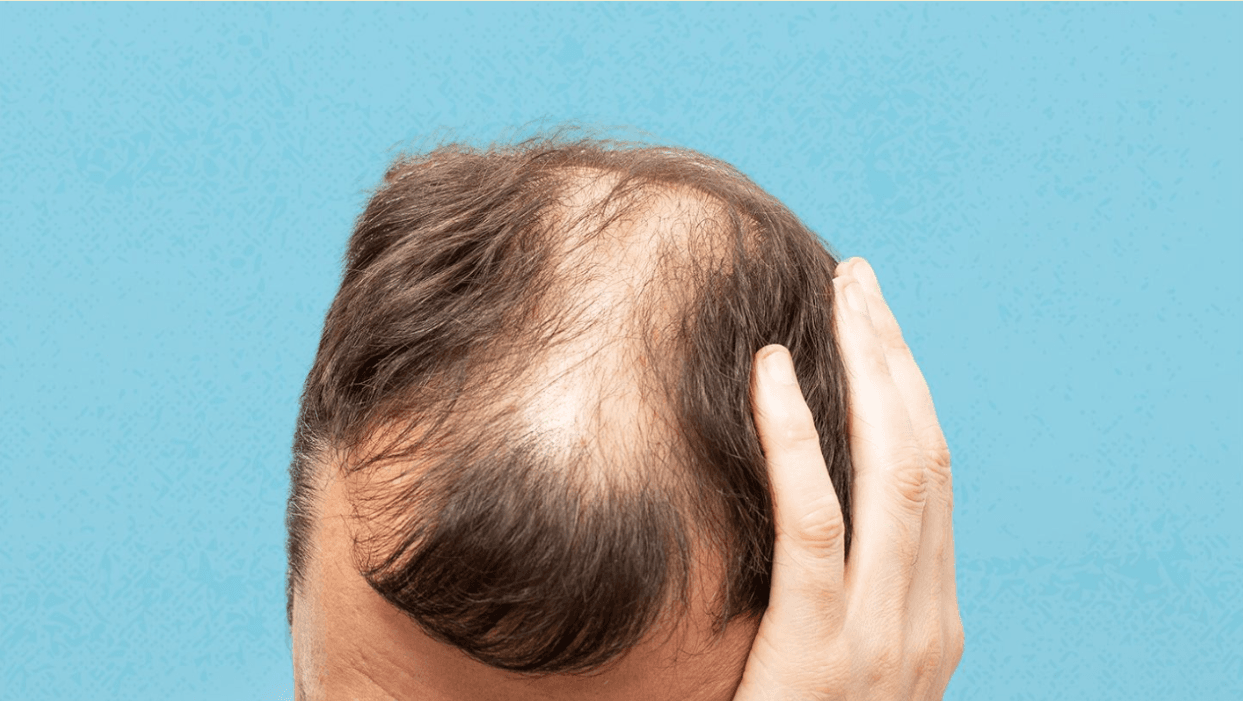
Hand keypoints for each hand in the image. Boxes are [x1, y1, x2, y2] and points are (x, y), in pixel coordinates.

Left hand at [733, 257, 962, 699]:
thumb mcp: (837, 669)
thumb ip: (841, 599)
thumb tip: (809, 513)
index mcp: (932, 622)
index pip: (930, 479)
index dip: (908, 392)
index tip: (875, 325)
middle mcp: (927, 622)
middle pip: (923, 455)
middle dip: (896, 357)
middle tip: (861, 281)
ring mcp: (886, 641)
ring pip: (891, 473)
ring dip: (867, 371)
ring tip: (838, 297)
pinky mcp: (822, 654)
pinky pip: (813, 523)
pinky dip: (796, 439)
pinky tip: (769, 373)